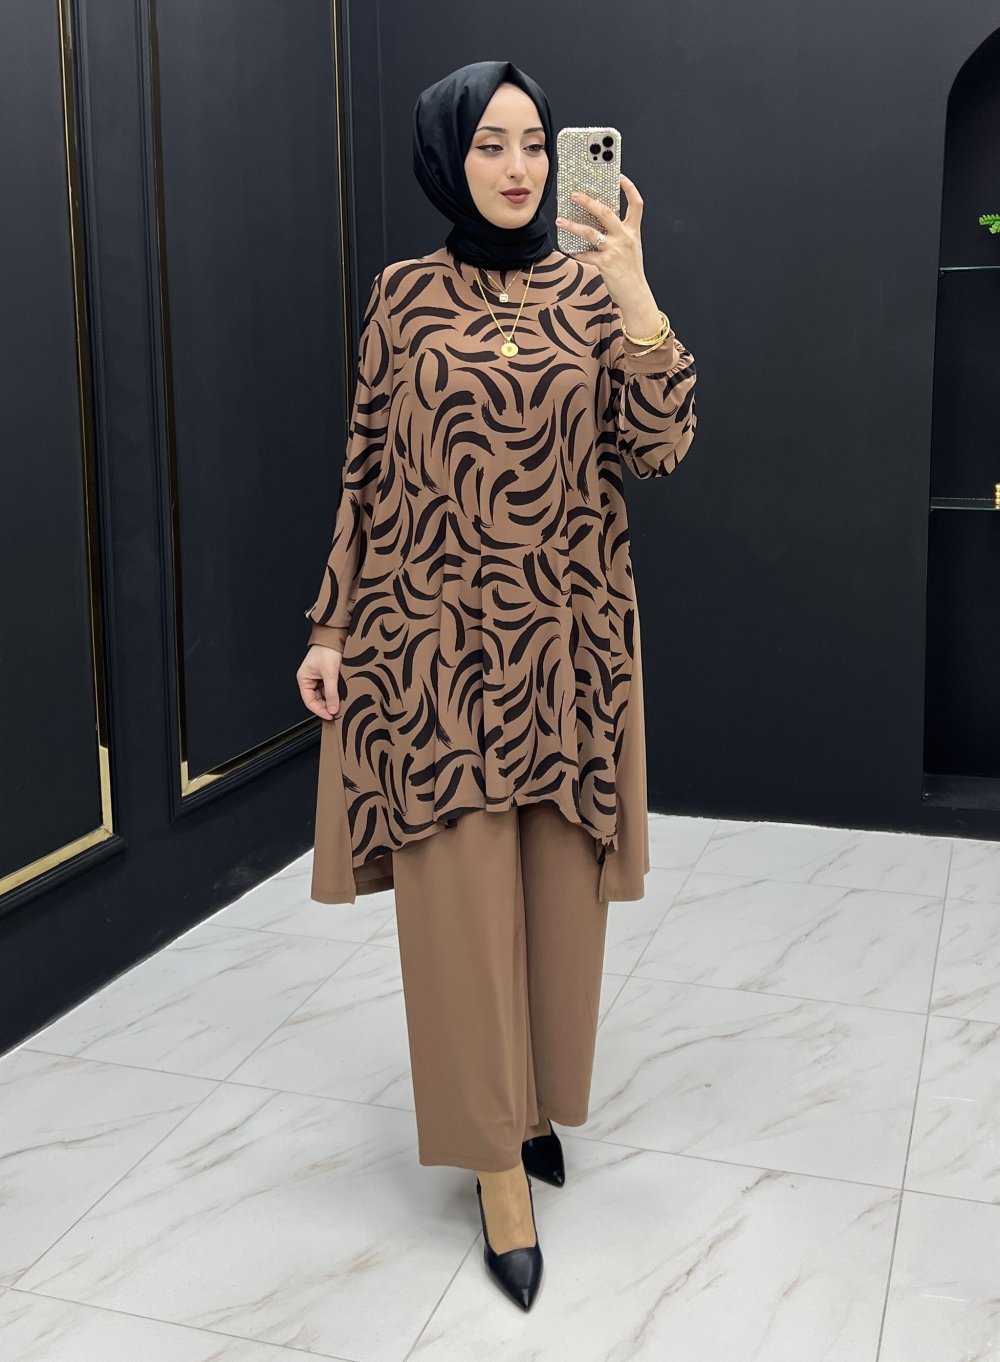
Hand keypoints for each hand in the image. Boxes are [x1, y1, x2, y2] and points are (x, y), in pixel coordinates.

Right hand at [296, 644, 342, 719]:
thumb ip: (331, 693)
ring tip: (342, 704)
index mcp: (304, 679)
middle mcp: (310, 679)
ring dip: (332, 700)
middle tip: (338, 712)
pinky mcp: (328, 674)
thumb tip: (333, 710)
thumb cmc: (328, 650)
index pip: (309, 701)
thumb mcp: (330, 674)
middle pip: (317, 699)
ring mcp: (319, 677)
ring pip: (325, 695)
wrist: (336, 635)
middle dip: (327, 706)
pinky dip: (336, 693)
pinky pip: (330, 688)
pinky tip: (343, 696)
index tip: (331, 716)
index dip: (319, 710)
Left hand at [555, 172, 649, 309]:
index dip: (629, 188)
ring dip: (572, 225)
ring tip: (560, 221)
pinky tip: (569, 250)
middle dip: (588, 201)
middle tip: (574, 194)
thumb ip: (619, 234)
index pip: (636, 204)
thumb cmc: (631, 271)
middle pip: (605, 212)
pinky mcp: (605, 264)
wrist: (636, 294)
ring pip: (589, 233)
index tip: (620, 177)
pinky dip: (576, 252)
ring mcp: (615, 251)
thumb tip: (599, 223)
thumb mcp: (631, 248)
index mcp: (633, 231)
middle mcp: (625, 238)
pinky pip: (585, 255)